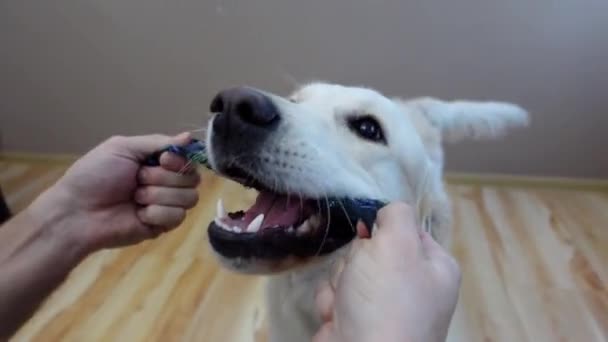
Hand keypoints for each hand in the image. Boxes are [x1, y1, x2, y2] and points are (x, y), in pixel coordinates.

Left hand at [27, 133, 200, 254]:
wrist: (78, 212)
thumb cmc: (94, 176)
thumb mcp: (123, 148)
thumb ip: (158, 142)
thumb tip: (189, 137)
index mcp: (156, 162)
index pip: (188, 159)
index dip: (180, 160)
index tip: (163, 159)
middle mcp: (166, 182)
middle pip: (192, 178)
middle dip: (164, 177)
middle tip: (138, 179)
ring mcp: (166, 205)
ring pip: (189, 198)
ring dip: (159, 195)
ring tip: (135, 198)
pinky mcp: (163, 225)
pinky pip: (177, 216)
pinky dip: (157, 213)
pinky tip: (139, 214)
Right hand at [314, 203, 460, 341]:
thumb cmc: (387, 298)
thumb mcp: (398, 242)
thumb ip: (396, 215)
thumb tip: (387, 214)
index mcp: (435, 267)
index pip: (407, 230)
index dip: (384, 230)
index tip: (370, 234)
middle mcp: (413, 286)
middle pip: (371, 249)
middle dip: (357, 260)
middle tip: (360, 275)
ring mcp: (382, 306)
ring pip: (349, 270)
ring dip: (341, 282)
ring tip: (349, 302)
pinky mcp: (355, 320)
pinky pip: (336, 294)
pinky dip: (333, 303)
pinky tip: (338, 317)